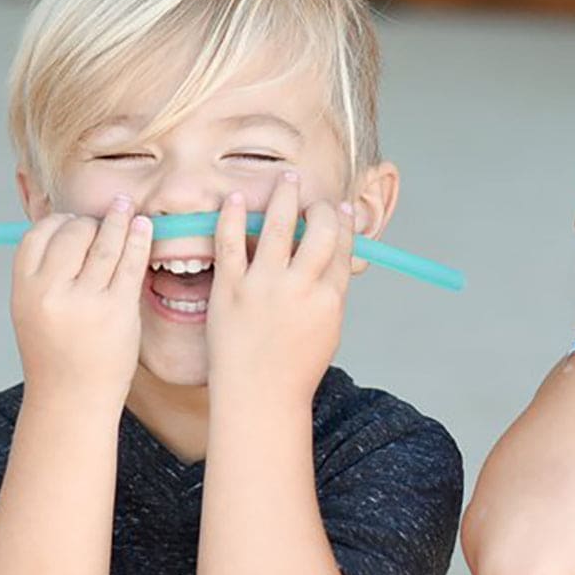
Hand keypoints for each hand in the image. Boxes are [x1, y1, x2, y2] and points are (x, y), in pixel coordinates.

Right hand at [11, 196, 151, 403]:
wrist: (72, 396)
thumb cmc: (57, 353)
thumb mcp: (33, 310)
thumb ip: (45, 275)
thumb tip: (70, 232)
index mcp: (25, 289)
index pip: (39, 235)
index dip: (60, 222)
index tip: (75, 221)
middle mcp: (52, 292)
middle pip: (74, 234)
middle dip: (92, 222)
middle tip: (105, 219)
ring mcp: (86, 301)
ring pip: (105, 245)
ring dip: (119, 221)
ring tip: (126, 207)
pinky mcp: (118, 310)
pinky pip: (131, 264)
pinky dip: (139, 240)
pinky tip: (143, 227)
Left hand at [206, 174, 352, 401]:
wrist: (258, 396)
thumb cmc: (293, 368)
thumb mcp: (327, 330)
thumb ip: (329, 292)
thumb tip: (332, 256)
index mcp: (330, 299)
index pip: (343, 247)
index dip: (343, 223)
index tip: (340, 209)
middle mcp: (300, 288)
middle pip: (319, 230)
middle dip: (321, 207)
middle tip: (315, 197)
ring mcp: (264, 287)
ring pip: (278, 226)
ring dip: (285, 195)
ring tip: (287, 178)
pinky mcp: (230, 290)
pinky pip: (231, 242)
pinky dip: (233, 216)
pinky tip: (235, 199)